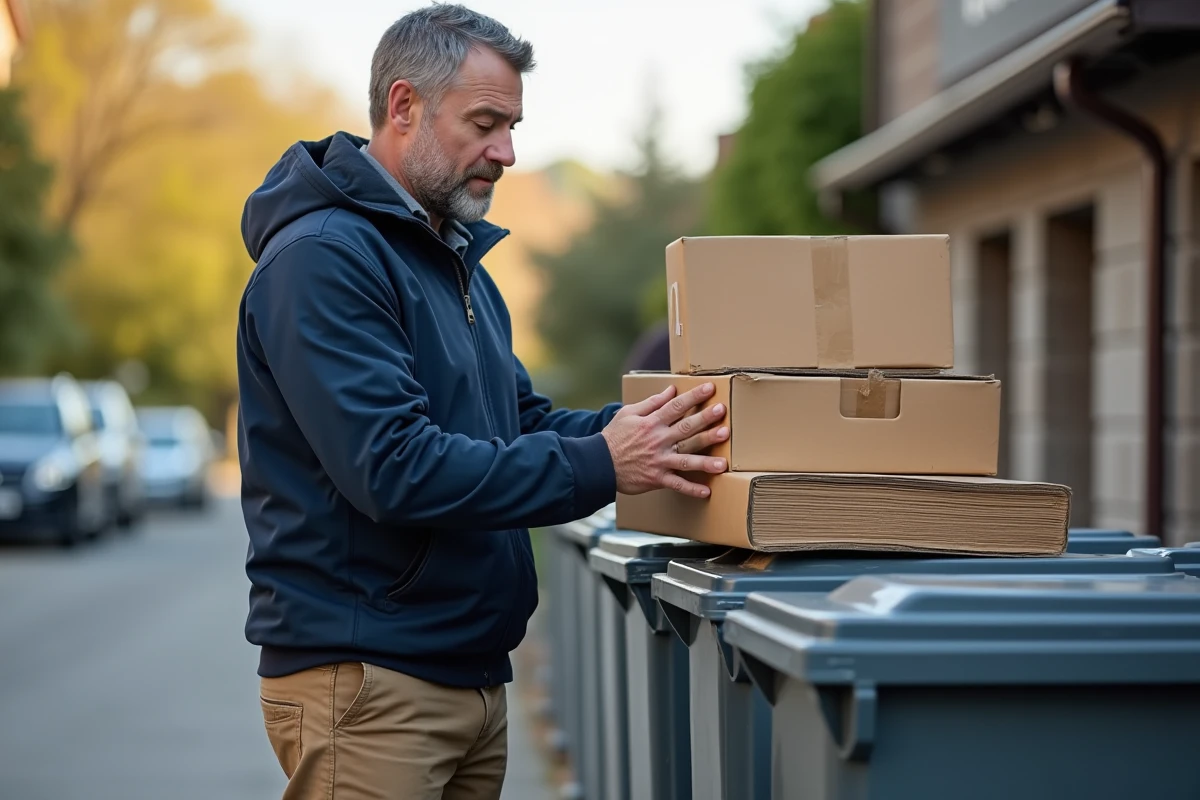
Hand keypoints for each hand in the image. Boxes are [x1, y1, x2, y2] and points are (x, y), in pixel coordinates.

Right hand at [602, 383, 729, 497]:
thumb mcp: (628, 413)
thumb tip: (671, 390)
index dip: (693, 396)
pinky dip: (691, 489)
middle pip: (686, 429)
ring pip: (686, 459)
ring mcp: (659, 460)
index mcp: (651, 422)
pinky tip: (707, 492)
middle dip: (706, 421)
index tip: (710, 388)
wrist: (598, 464)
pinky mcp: (657, 478)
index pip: (676, 406)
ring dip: (705, 460)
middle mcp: (658, 440)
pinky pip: (676, 484)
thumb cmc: (614, 437)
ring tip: (724, 462)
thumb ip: (651, 403)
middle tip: (723, 413)